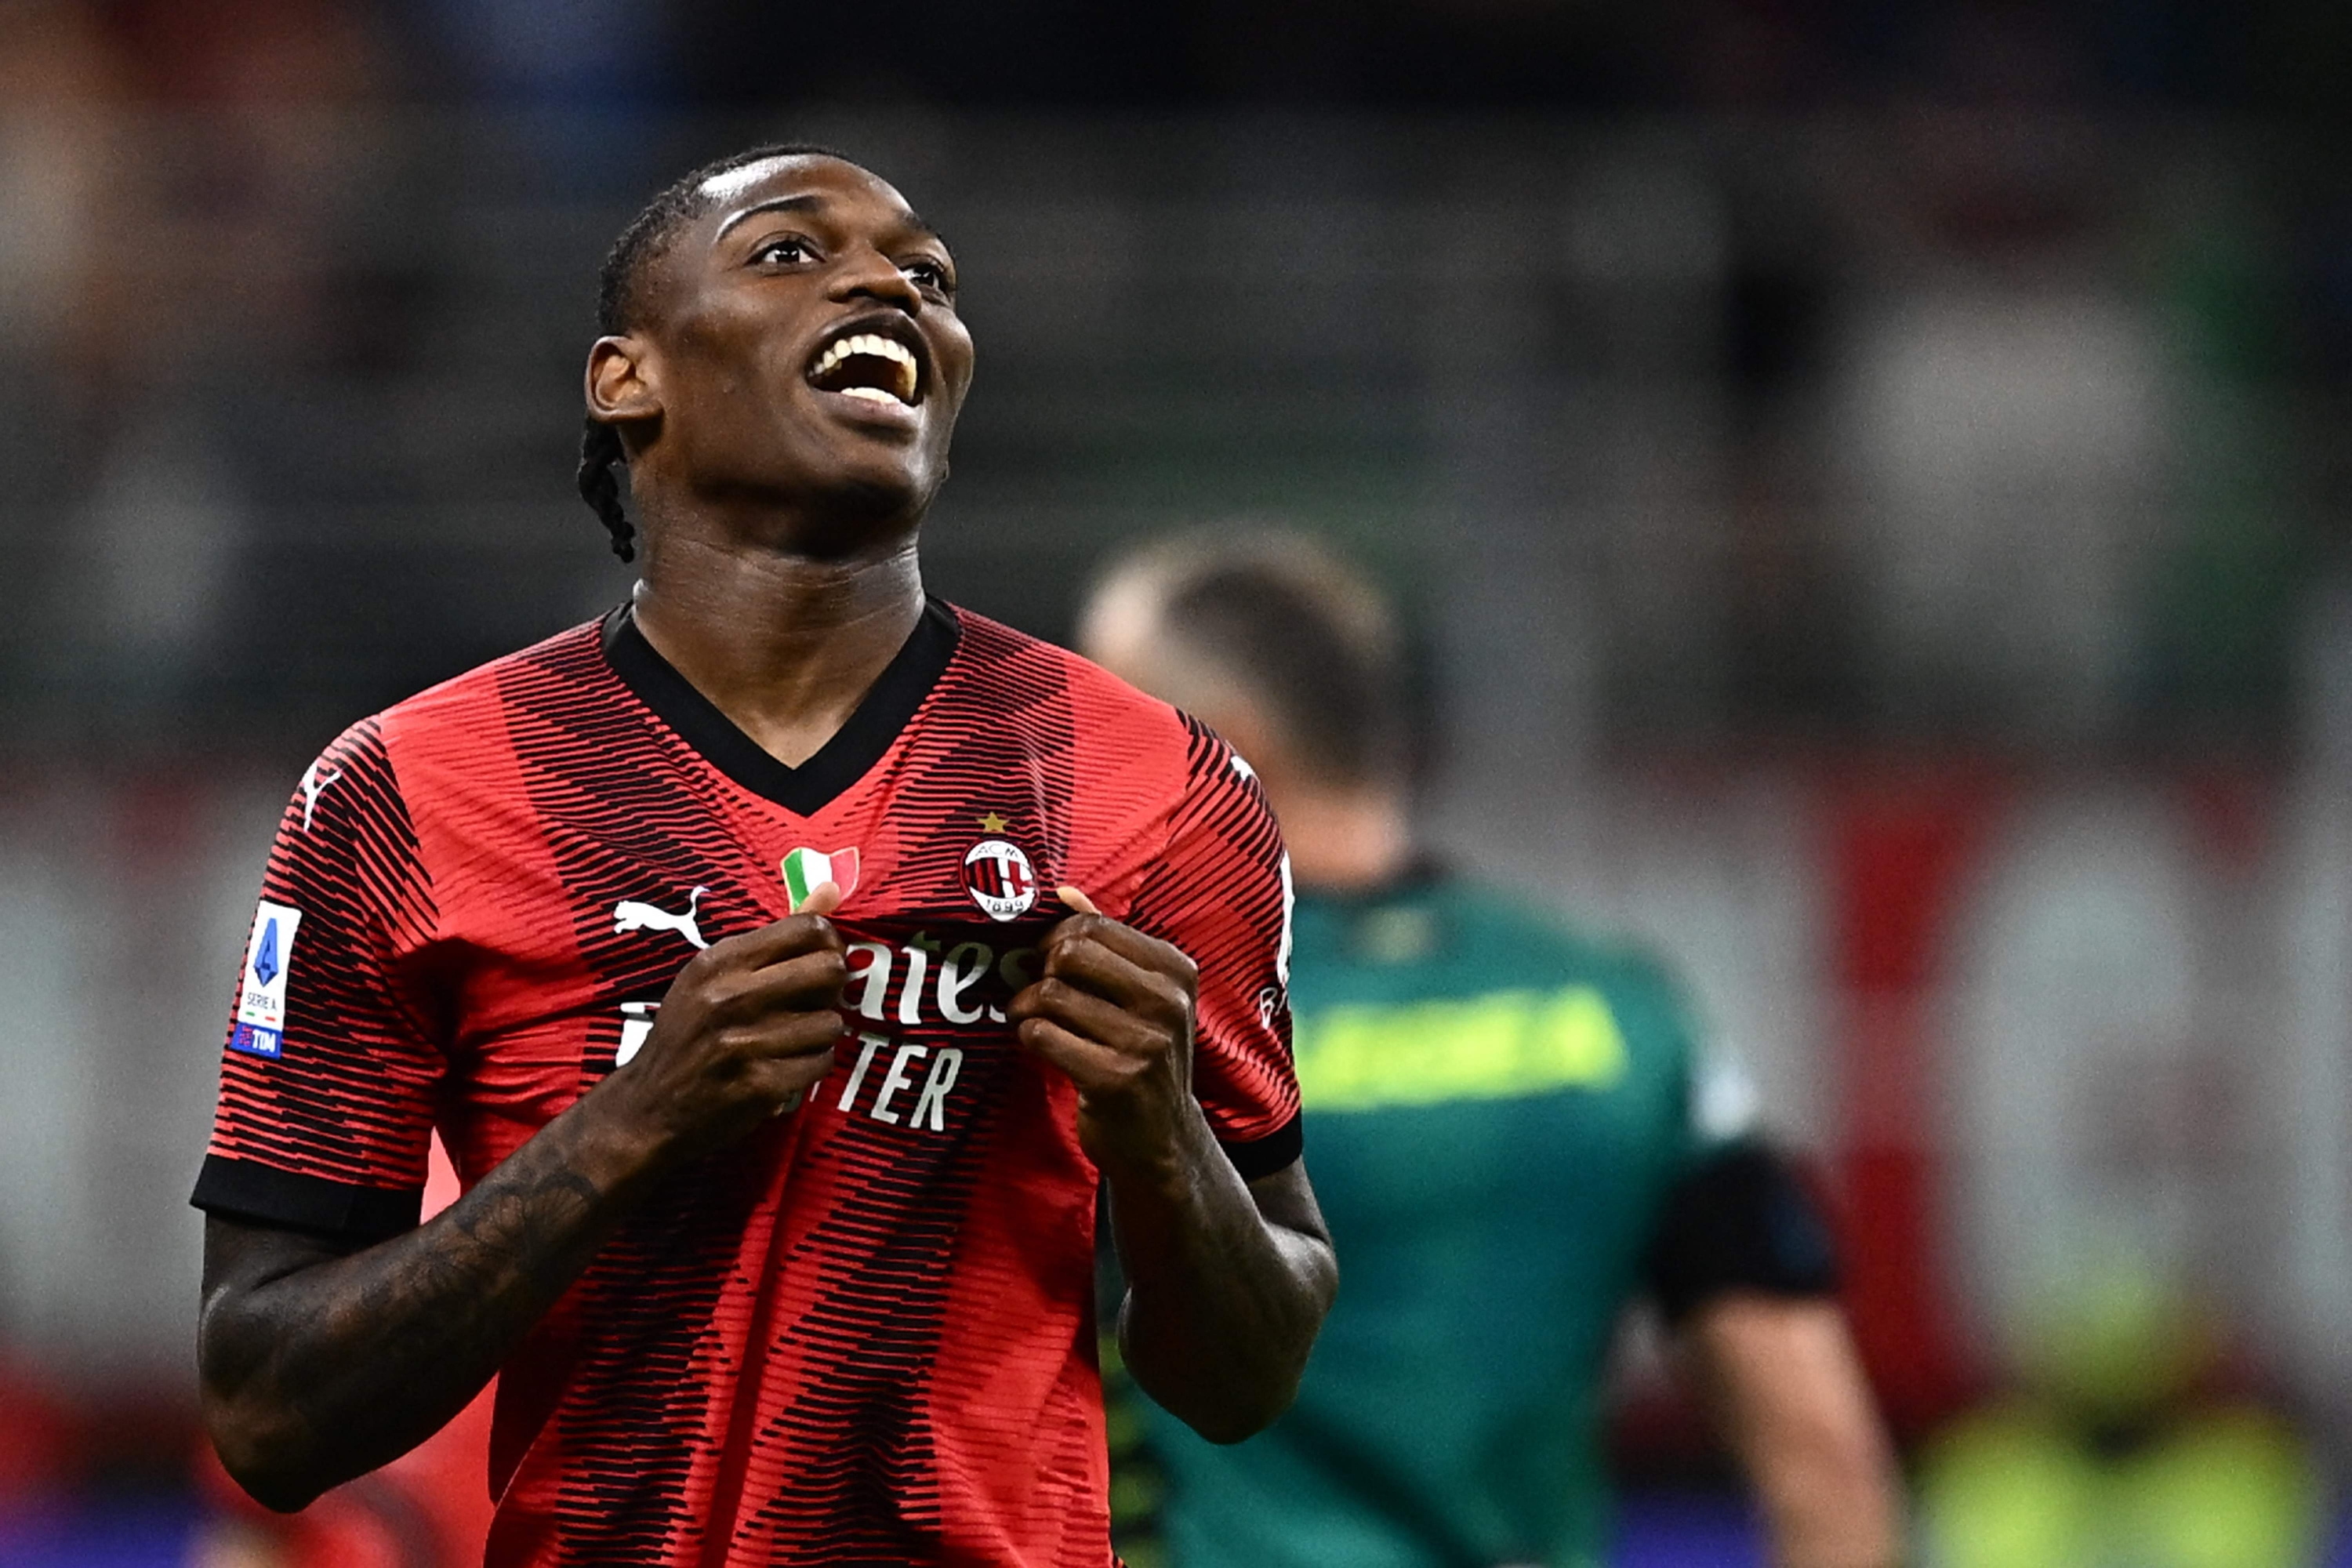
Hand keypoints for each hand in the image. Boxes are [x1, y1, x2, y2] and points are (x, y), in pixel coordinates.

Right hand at [592, 882, 848, 1160]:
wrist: (645, 1110)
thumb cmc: (687, 1036)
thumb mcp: (713, 977)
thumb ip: (776, 937)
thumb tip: (832, 889)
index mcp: (719, 962)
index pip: (808, 929)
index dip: (828, 945)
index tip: (820, 963)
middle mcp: (730, 996)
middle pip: (830, 970)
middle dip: (832, 989)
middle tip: (812, 1003)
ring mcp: (744, 1042)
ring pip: (831, 1022)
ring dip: (819, 1035)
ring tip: (789, 1041)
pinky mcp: (758, 1085)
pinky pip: (820, 1062)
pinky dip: (809, 1067)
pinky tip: (783, 1069)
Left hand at [1007, 886, 1206, 1176]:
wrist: (1164, 1141)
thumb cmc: (1142, 1056)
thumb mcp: (1140, 996)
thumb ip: (1105, 943)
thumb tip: (1064, 893)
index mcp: (1176, 970)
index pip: (1093, 926)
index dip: (1054, 940)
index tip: (1044, 961)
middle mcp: (1168, 1001)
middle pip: (1068, 954)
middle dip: (1038, 971)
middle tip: (1035, 993)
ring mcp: (1146, 1042)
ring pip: (1050, 995)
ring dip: (1025, 1009)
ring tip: (1030, 1021)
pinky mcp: (1116, 1079)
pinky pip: (1043, 1036)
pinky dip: (1028, 1038)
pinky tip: (1039, 1047)